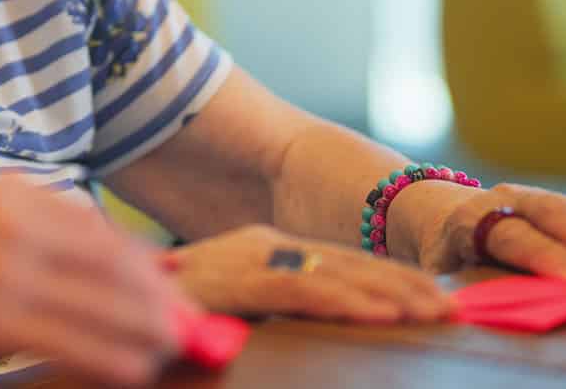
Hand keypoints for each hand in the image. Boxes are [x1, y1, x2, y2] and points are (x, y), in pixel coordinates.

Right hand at [0, 178, 187, 387]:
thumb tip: (39, 249)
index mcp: (8, 192)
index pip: (95, 225)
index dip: (138, 259)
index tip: (163, 281)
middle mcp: (19, 223)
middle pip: (114, 261)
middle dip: (158, 294)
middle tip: (191, 321)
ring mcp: (8, 270)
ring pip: (105, 302)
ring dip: (149, 328)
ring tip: (176, 348)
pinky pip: (73, 341)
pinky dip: (113, 357)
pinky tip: (135, 371)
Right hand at [162, 224, 450, 323]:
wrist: (109, 298)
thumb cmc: (169, 311)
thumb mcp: (234, 307)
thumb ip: (272, 307)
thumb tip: (317, 320)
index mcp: (266, 249)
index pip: (344, 263)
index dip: (394, 279)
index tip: (437, 300)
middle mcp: (264, 245)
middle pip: (351, 264)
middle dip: (406, 285)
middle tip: (456, 308)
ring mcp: (251, 258)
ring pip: (338, 274)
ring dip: (392, 294)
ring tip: (435, 312)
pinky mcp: (239, 280)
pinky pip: (304, 291)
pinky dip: (347, 302)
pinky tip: (382, 316)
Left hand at [389, 180, 565, 281]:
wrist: (444, 214)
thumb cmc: (446, 256)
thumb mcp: (442, 273)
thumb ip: (462, 286)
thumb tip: (482, 311)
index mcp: (470, 218)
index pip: (512, 234)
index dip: (544, 255)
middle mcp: (506, 198)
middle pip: (554, 213)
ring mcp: (539, 197)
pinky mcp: (565, 203)